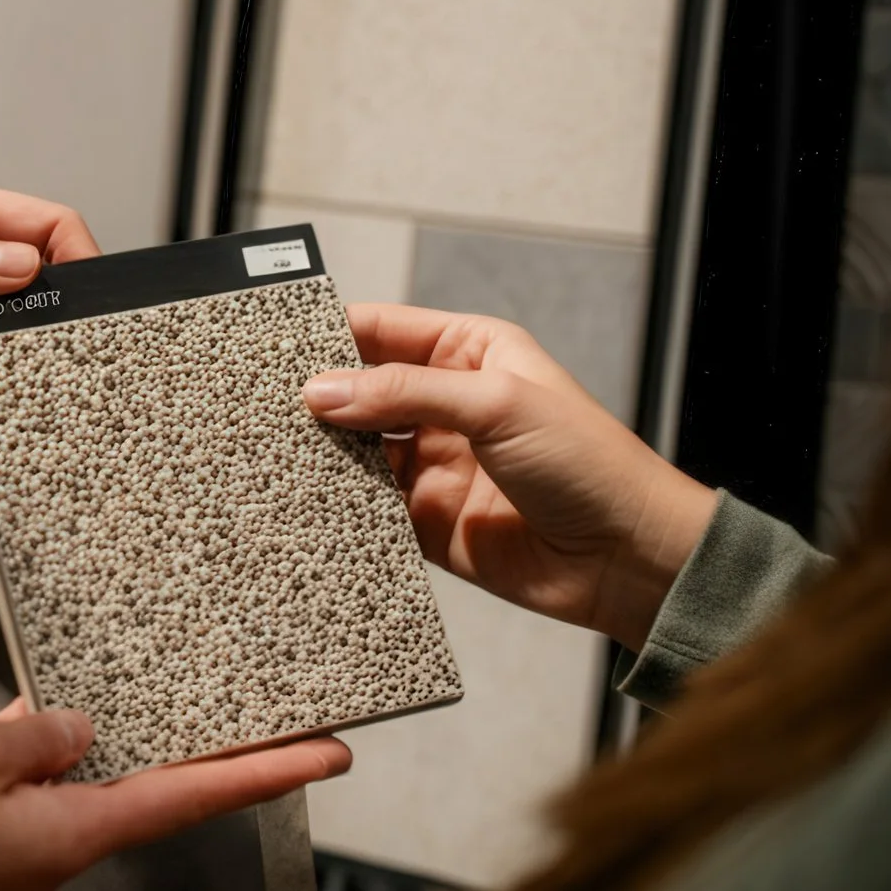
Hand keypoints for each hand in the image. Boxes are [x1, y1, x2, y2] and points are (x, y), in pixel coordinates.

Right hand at [0, 710, 351, 890]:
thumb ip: (44, 737)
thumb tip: (81, 731)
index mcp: (72, 839)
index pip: (189, 800)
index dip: (265, 773)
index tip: (332, 752)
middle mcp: (52, 852)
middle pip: (135, 793)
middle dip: (176, 750)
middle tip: (240, 700)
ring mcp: (4, 850)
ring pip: (67, 785)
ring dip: (86, 744)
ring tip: (112, 688)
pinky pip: (12, 785)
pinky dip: (21, 751)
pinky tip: (17, 712)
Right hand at [303, 305, 717, 648]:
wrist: (628, 558)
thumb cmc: (589, 464)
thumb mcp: (498, 405)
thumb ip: (406, 393)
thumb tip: (324, 390)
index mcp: (471, 355)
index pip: (383, 331)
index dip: (331, 336)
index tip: (276, 347)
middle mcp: (448, 406)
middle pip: (361, 392)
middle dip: (319, 398)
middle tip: (262, 405)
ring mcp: (436, 464)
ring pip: (358, 452)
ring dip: (325, 454)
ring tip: (273, 452)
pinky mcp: (427, 522)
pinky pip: (368, 509)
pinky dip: (341, 506)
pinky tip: (308, 502)